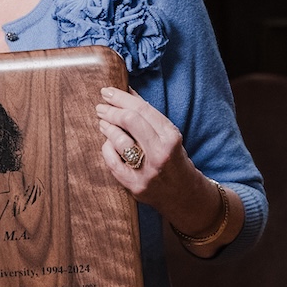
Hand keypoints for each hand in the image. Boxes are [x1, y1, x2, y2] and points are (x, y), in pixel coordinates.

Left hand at [94, 86, 204, 212]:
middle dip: (111, 110)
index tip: (107, 91)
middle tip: (101, 107)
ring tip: (103, 122)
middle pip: (129, 121)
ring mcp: (146, 171)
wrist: (184, 195)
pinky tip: (108, 143)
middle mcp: (160, 153)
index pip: (141, 110)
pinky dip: (107, 148)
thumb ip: (149, 116)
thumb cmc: (174, 159)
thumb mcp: (169, 135)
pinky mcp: (135, 186)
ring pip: (118, 140)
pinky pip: (112, 162)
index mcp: (171, 137)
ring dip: (107, 127)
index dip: (121, 98)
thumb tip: (126, 93)